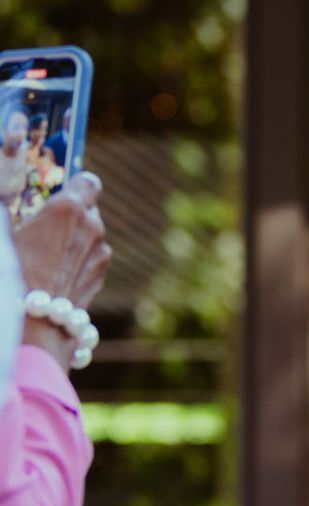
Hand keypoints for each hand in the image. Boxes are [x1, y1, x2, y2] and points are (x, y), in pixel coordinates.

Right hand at [15, 171, 109, 348]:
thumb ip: (9, 209)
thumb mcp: (5, 235)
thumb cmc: (13, 274)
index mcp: (68, 207)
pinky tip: (55, 276)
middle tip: (43, 230)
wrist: (34, 324)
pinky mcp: (101, 276)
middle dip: (69, 216)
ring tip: (45, 258)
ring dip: (73, 240)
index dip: (76, 186)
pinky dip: (77, 262)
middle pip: (87, 210)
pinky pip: (90, 259)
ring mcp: (101, 253)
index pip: (88, 181)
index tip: (60, 195)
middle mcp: (93, 226)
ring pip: (90, 236)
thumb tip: (7, 201)